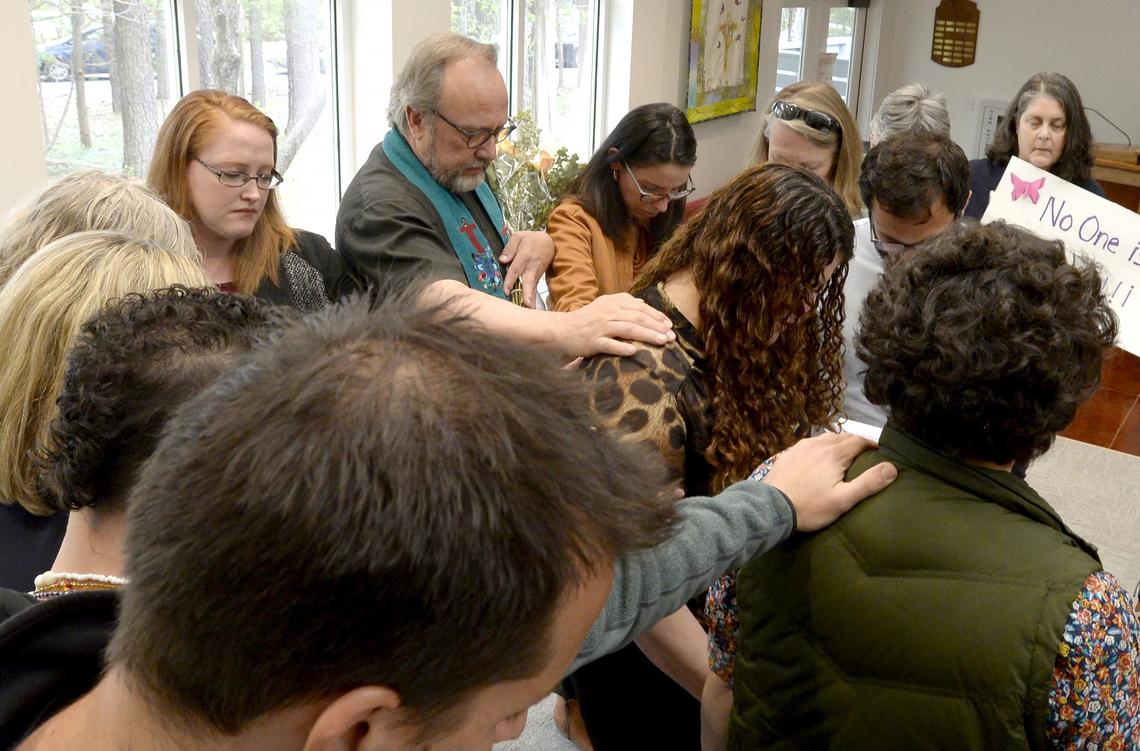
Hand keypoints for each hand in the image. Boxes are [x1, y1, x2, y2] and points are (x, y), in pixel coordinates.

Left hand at [500, 231, 554, 307]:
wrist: (551, 242)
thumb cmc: (532, 239)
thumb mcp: (519, 236)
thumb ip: (510, 247)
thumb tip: (502, 260)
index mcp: (525, 256)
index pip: (516, 269)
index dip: (510, 280)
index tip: (506, 291)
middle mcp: (531, 267)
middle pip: (528, 282)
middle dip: (527, 293)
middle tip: (526, 304)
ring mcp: (536, 274)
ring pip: (533, 288)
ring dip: (531, 299)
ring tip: (529, 311)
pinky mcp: (538, 278)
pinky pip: (534, 289)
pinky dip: (532, 299)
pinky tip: (530, 310)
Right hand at [558, 293, 674, 357]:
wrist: (561, 330)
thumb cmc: (586, 320)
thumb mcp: (604, 306)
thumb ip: (623, 303)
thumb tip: (643, 304)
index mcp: (613, 302)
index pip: (640, 307)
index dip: (657, 316)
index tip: (670, 325)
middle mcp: (608, 312)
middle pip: (638, 318)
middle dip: (657, 327)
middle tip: (671, 337)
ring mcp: (600, 326)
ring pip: (628, 329)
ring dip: (647, 335)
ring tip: (662, 342)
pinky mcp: (593, 341)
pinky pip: (610, 344)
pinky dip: (623, 348)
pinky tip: (635, 352)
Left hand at [762, 432, 896, 530]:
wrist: (770, 507)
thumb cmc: (810, 506)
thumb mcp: (843, 500)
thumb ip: (868, 483)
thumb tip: (892, 467)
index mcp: (834, 453)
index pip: (859, 440)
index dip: (872, 444)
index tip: (880, 451)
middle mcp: (818, 444)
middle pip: (843, 436)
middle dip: (856, 442)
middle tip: (864, 454)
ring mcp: (800, 447)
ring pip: (825, 438)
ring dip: (838, 443)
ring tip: (844, 455)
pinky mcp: (788, 453)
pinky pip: (809, 444)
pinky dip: (820, 447)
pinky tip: (819, 458)